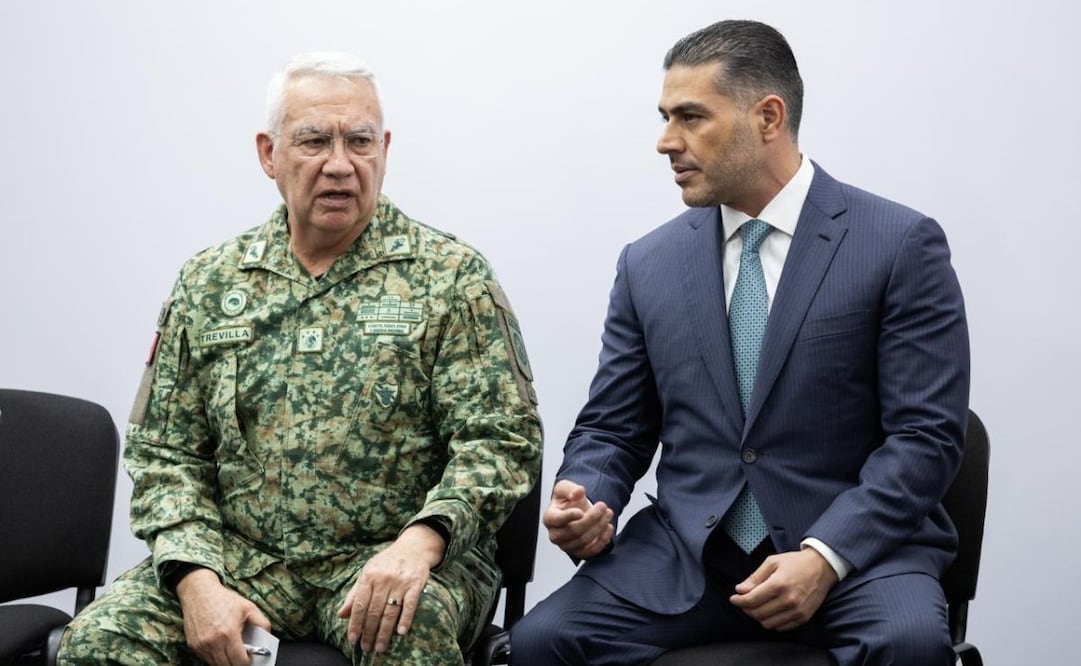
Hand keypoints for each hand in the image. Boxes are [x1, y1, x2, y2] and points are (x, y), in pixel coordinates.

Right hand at [176, 568, 271, 665]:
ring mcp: (201, 645)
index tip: (250, 656)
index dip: (248, 661)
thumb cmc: (223, 599)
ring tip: (232, 650)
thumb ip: (262, 623)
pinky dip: (215, 656)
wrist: (199, 592)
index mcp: (229, 633)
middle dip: (237, 663)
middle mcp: (213, 642)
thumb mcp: (249, 607)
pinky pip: (206, 658)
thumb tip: (267, 637)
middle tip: (243, 655)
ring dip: (226, 661)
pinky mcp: (193, 645)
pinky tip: (221, 646)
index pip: (239, 661)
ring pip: (216, 664)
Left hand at [337, 523, 444, 652]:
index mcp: (368, 576)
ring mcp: (400, 581)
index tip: (352, 638)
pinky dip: (405, 619)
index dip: (355, 623)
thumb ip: (354, 594)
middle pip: (374, 610)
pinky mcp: (416, 583)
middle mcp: (383, 578)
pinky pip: (410, 604)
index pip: (359, 604)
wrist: (413, 547)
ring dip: (384, 631)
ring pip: (390, 611)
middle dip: (369, 632)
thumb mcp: (367, 573)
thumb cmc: (386, 563)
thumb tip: (341, 615)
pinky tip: (401, 632)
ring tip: (380, 646)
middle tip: (366, 647)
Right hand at [543, 480, 613, 558]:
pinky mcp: (578, 552)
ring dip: (599, 527)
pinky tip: (608, 527)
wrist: (575, 511)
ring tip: (608, 513)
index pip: (557, 519)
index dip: (568, 516)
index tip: (581, 511)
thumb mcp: (565, 487)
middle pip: (574, 530)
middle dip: (591, 518)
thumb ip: (571, 488)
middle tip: (602, 506)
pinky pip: (591, 551)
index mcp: (549, 518)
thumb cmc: (567, 500)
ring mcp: (566, 546)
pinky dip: (602, 540)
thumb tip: (578, 492)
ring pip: (584, 541)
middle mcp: (555, 535)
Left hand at [728, 549, 838, 630]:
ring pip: (768, 623)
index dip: (739, 601)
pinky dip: (772, 622)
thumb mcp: (772, 562)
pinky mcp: (803, 618)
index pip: (752, 600)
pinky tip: (770, 611)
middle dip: (746, 608)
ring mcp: (797, 611)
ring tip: (757, 606)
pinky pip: (781, 627)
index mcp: (779, 584)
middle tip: (744, 601)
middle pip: (758, 613)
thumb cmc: (796, 562)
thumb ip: (755, 577)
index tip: (734, 598)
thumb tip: (740, 590)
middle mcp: (788, 600)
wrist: (822, 568)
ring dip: (758, 617)